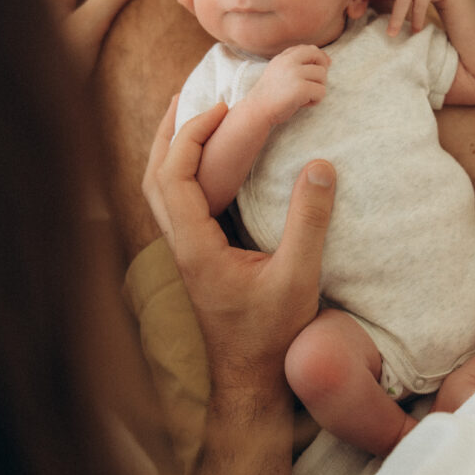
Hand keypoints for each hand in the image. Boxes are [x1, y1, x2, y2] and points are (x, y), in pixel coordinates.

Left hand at [143, 96, 335, 383]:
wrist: (251, 378)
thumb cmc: (273, 335)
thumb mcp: (299, 278)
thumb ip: (309, 222)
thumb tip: (322, 165)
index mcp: (196, 247)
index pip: (174, 176)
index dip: (192, 135)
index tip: (223, 108)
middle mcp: (180, 247)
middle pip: (152, 177)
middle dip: (169, 132)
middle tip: (191, 96)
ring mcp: (184, 254)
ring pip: (158, 192)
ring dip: (170, 151)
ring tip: (192, 118)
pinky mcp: (195, 259)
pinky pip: (176, 204)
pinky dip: (183, 173)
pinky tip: (207, 164)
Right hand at [253, 45, 329, 124]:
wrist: (257, 110)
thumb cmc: (270, 95)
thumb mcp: (279, 72)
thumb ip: (296, 63)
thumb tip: (327, 61)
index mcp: (284, 57)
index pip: (310, 49)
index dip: (319, 58)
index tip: (320, 70)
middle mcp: (289, 61)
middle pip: (319, 58)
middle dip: (322, 72)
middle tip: (314, 85)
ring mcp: (295, 74)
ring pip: (322, 76)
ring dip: (317, 88)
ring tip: (304, 97)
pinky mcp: (300, 88)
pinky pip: (321, 92)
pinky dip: (315, 100)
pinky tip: (303, 104)